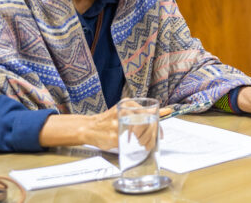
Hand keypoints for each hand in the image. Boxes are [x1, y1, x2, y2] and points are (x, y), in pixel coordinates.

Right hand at [39, 103, 170, 149]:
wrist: (88, 128)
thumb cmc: (110, 120)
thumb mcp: (125, 111)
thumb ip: (141, 112)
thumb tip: (162, 111)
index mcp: (128, 104)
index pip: (149, 114)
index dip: (158, 126)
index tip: (160, 135)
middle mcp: (124, 111)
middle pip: (147, 124)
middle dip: (152, 135)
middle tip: (153, 142)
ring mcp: (118, 124)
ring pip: (140, 133)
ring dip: (146, 140)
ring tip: (145, 144)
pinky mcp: (114, 135)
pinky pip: (130, 141)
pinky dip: (135, 144)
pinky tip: (136, 145)